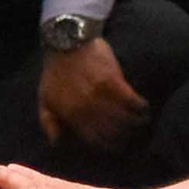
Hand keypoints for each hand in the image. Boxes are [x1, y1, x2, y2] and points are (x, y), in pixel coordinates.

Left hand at [38, 37, 151, 151]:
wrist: (66, 42)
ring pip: (125, 118)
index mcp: (72, 115)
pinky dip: (140, 106)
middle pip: (112, 132)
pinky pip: (132, 100)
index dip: (106, 146)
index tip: (114, 147)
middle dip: (123, 137)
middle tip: (129, 137)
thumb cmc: (55, 71)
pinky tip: (144, 107)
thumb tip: (57, 142)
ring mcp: (102, 95)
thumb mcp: (45, 98)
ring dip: (135, 123)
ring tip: (141, 123)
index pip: (94, 139)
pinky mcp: (113, 81)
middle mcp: (88, 108)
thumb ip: (49, 122)